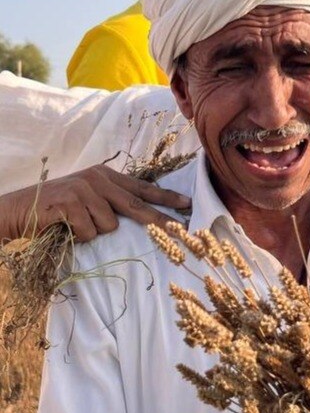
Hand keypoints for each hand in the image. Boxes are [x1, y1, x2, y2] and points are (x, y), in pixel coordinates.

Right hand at [0, 165, 191, 242]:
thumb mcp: (87, 198)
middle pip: (136, 205)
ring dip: (93, 232)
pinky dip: (78, 237)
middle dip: (160, 221)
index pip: (141, 188)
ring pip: (109, 226)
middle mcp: (96, 179)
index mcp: (104, 176)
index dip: (166, 198)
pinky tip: (65, 228)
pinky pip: (89, 232)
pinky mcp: (70, 203)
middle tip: (181, 231)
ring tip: (75, 225)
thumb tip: (142, 215)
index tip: (188, 204)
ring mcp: (83, 189)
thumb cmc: (57, 209)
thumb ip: (110, 202)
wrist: (18, 210)